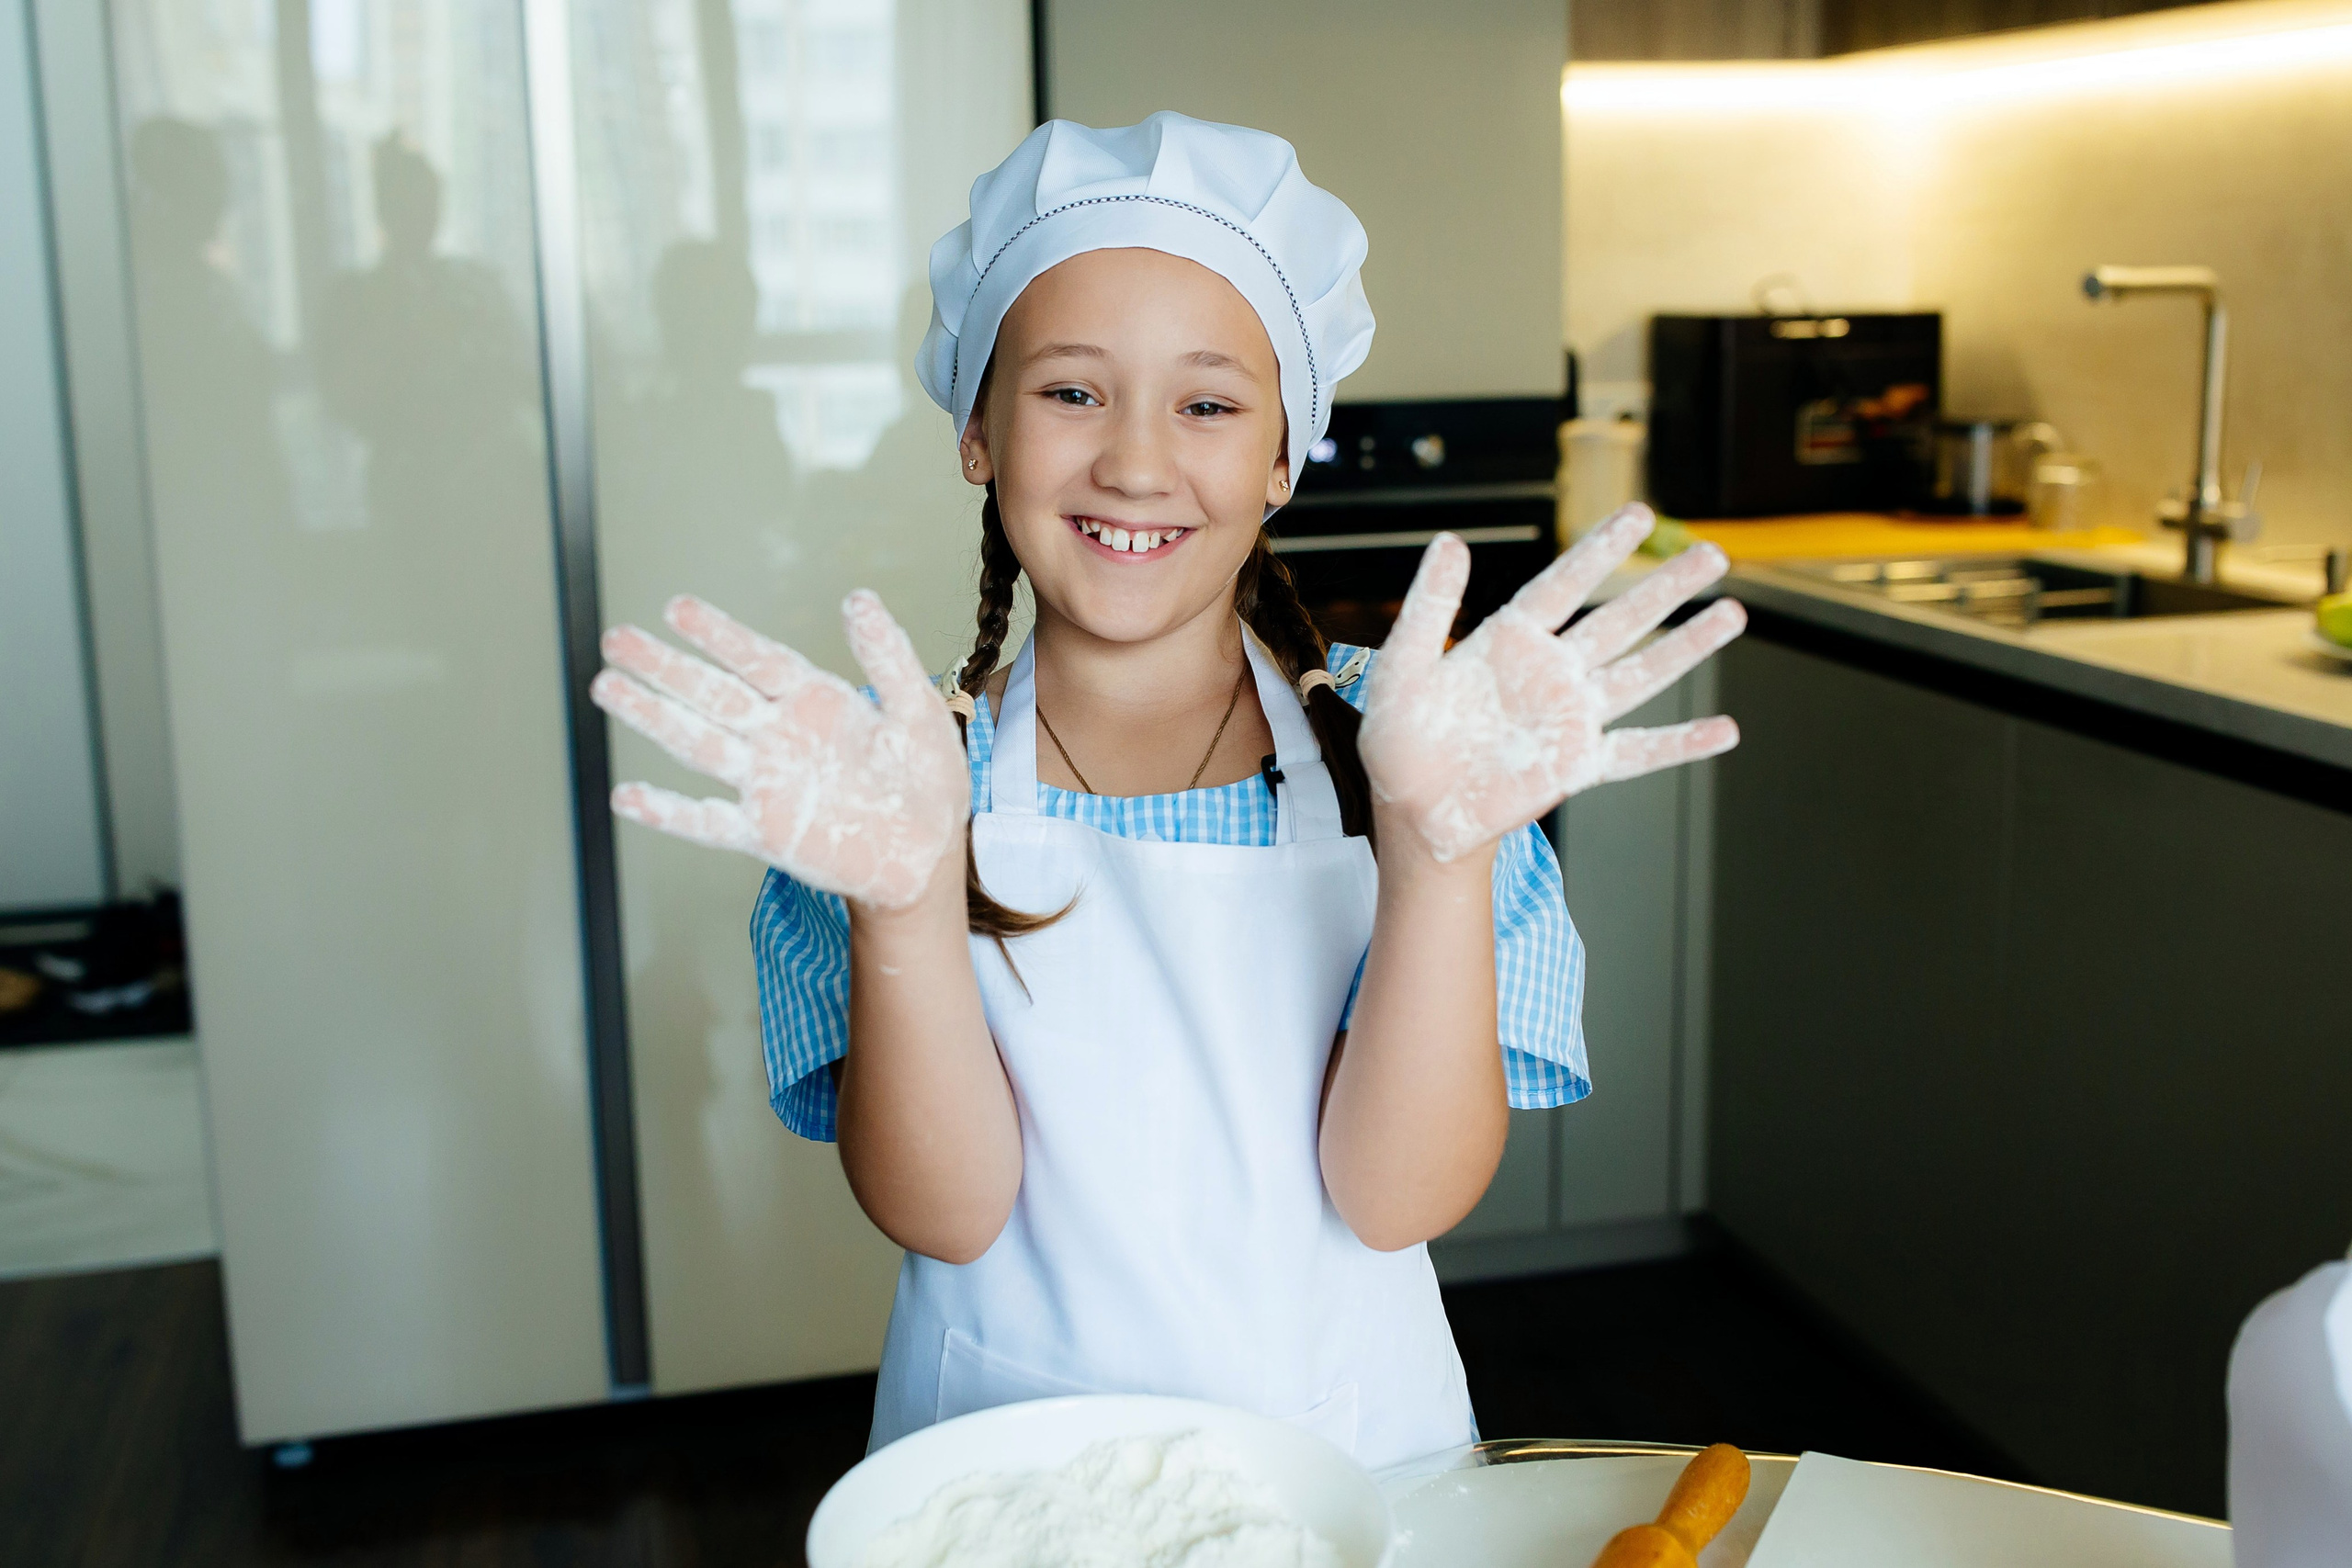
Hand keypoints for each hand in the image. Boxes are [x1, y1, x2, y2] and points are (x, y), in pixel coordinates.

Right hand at [590, 592, 967, 910]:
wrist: (930, 856)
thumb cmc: (927, 782)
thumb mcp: (918, 710)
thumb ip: (887, 655)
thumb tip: (857, 598)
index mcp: (816, 701)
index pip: (757, 659)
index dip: (718, 634)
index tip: (677, 608)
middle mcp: (781, 737)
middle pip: (712, 694)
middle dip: (664, 666)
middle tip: (615, 639)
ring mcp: (767, 785)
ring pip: (698, 744)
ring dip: (653, 716)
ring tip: (606, 686)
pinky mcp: (767, 833)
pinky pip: (708, 822)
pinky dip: (668, 812)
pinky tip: (626, 797)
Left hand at [1358, 505, 1745, 862]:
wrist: (1412, 812)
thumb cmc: (1399, 739)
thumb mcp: (1403, 668)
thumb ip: (1429, 608)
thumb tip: (1451, 539)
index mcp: (1510, 640)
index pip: (1564, 584)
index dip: (1601, 549)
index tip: (1641, 514)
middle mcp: (1550, 672)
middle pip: (1619, 621)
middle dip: (1666, 588)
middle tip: (1713, 552)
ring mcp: (1569, 719)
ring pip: (1639, 674)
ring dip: (1686, 647)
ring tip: (1732, 615)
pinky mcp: (1577, 765)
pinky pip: (1637, 751)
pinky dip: (1680, 743)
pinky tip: (1725, 730)